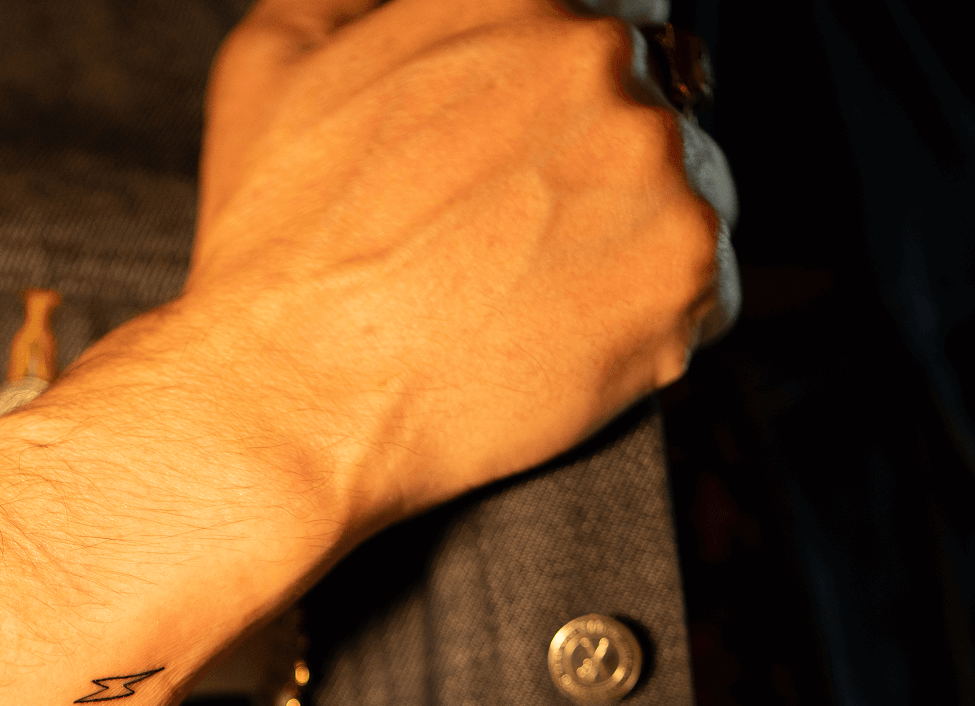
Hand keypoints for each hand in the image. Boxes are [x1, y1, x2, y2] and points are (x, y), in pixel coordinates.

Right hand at [174, 0, 723, 532]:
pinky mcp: (677, 273)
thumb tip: (392, 0)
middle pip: (644, 101)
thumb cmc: (273, 247)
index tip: (524, 146)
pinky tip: (562, 332)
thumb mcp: (270, 60)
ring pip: (679, 190)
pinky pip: (704, 286)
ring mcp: (649, 167)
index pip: (596, 23)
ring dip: (626, 235)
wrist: (290, 397)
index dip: (552, 95)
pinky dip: (651, 315)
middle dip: (589, 164)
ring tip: (529, 289)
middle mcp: (597, 64)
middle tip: (508, 234)